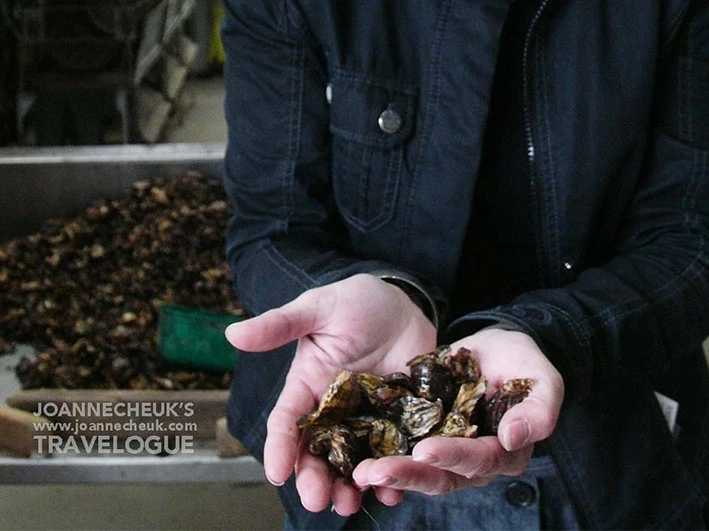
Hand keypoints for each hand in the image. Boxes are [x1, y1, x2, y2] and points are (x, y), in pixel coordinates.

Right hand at [224, 273, 436, 514]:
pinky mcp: (399, 419)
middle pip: (318, 452)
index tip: (277, 473)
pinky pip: (394, 451)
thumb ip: (280, 324)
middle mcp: (334, 410)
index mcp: (307, 387)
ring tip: (351, 504)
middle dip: (315, 479)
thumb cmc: (354, 302)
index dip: (280, 448)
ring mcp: (367, 418)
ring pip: (353, 460)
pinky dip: (394, 471)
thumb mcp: (317, 308)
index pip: (287, 422)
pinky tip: (395, 490)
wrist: (401, 303)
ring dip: (351, 486)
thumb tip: (233, 333)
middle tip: (318, 501)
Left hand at [351, 327, 563, 494]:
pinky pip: (398, 449)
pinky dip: (378, 453)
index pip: (478, 460)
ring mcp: (443, 451)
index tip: (427, 450)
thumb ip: (539, 408)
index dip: (454, 457)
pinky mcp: (419, 435)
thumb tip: (514, 437)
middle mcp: (471, 460)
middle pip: (442, 477)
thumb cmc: (522, 363)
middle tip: (377, 472)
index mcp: (503, 452)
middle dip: (409, 475)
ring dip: (388, 472)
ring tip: (360, 472)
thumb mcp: (542, 379)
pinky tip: (353, 455)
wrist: (493, 347)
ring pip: (416, 470)